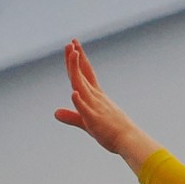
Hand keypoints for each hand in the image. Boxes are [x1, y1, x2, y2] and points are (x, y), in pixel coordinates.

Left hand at [53, 40, 155, 167]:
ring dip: (76, 70)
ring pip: (82, 86)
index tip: (73, 45)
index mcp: (95, 96)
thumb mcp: (86, 122)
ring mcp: (95, 107)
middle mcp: (95, 97)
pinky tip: (74, 93)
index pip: (85, 74)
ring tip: (72, 54)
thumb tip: (55, 113)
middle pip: (82, 75)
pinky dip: (80, 101)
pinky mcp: (94, 120)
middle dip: (75, 58)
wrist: (128, 140)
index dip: (78, 59)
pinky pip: (86, 109)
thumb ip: (71, 116)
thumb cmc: (111, 131)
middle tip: (70, 43)